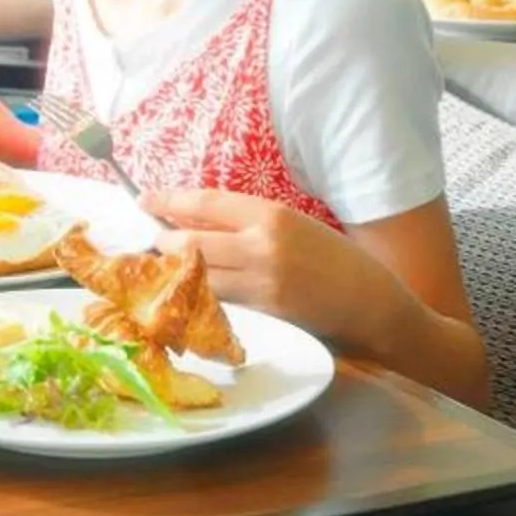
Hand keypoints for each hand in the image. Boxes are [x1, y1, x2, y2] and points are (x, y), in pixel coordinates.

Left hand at [140, 188, 385, 347]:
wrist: (371, 304)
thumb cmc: (335, 258)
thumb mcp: (294, 224)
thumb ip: (248, 221)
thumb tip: (196, 218)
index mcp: (271, 215)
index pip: (205, 203)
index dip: (168, 200)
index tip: (144, 199)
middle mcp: (260, 247)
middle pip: (190, 241)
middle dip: (163, 240)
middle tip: (151, 237)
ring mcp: (259, 285)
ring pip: (198, 274)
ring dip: (176, 269)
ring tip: (166, 264)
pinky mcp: (261, 315)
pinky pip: (218, 299)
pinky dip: (201, 291)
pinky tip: (195, 287)